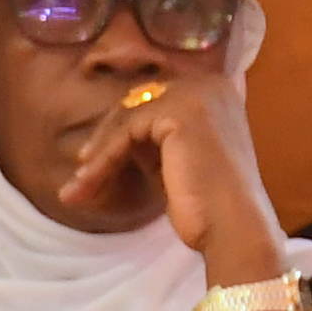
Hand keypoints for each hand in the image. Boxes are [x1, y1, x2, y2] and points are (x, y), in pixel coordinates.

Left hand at [63, 68, 288, 280]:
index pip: (153, 100)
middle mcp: (208, 83)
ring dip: (98, 154)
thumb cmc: (209, 205)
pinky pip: (126, 130)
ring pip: (127, 117)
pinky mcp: (179, 111)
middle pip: (137, 102)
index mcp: (215, 92)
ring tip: (78, 188)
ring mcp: (194, 93)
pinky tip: (89, 182)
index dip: (121, 130)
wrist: (233, 227)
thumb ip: (152, 140)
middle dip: (105, 140)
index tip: (93, 161)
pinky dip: (104, 157)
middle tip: (82, 172)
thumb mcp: (176, 161)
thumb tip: (108, 137)